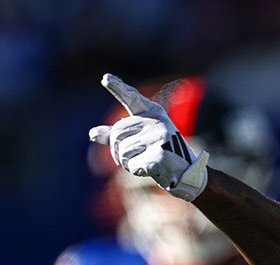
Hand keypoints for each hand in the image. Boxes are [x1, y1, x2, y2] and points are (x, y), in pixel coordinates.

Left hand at [89, 73, 209, 200]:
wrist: (187, 172)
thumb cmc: (160, 153)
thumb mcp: (139, 140)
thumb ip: (116, 135)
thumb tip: (92, 133)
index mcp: (152, 113)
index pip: (132, 98)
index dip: (118, 87)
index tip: (105, 78)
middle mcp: (156, 121)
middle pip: (118, 133)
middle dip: (118, 150)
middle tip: (133, 156)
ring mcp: (160, 137)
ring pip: (123, 151)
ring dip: (127, 162)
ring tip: (145, 161)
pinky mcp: (160, 155)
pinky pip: (133, 165)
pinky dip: (137, 171)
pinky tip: (152, 169)